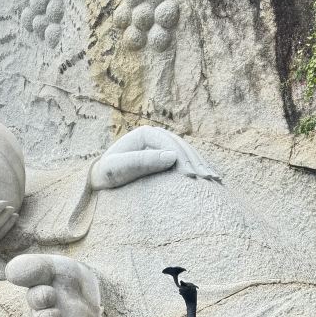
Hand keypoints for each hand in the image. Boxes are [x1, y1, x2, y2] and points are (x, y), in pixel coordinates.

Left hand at [90, 125, 219, 189]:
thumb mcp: (119, 169)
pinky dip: (198, 170)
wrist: (100, 182)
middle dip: (196, 163)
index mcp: (145, 134)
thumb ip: (142, 162)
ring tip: (214, 181)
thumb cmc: (106, 175)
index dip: (183, 158)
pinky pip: (186, 163)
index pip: (169, 143)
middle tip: (208, 180)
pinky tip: (209, 181)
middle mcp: (156, 137)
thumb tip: (173, 156)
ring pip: (187, 154)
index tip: (191, 176)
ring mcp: (162, 148)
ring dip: (201, 166)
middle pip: (182, 147)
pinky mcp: (166, 160)